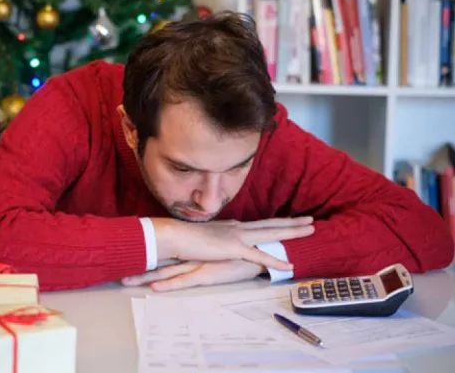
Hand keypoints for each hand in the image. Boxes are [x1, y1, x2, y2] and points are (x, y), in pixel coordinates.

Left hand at [122, 260, 263, 291]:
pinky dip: (169, 285)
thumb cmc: (240, 251)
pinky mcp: (208, 273)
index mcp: (192, 249)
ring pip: (167, 271)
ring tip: (126, 281)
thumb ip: (203, 250)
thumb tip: (191, 252)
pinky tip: (155, 290)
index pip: (164, 253)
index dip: (145, 257)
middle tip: (117, 274)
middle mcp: (191, 254)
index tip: (126, 259)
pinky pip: (185, 281)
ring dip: (146, 277)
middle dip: (138, 267)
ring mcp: (198, 263)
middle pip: (159, 262)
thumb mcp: (218, 249)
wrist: (263, 249)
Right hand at [153, 216, 313, 270]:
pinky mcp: (234, 249)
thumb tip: (220, 243)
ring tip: (310, 230)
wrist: (175, 236)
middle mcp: (238, 228)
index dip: (277, 222)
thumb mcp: (205, 238)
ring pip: (272, 234)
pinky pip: (259, 257)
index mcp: (232, 226)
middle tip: (311, 220)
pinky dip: (275, 262)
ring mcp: (238, 237)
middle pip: (271, 225)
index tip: (291, 220)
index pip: (260, 224)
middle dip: (293, 222)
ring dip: (292, 232)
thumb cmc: (185, 238)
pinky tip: (289, 266)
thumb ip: (216, 240)